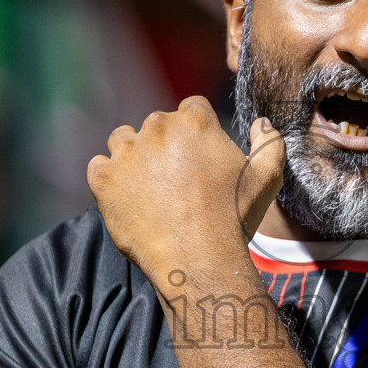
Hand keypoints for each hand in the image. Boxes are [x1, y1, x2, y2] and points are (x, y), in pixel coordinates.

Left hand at [87, 97, 284, 281]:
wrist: (199, 258)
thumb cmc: (234, 218)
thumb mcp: (266, 179)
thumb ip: (269, 143)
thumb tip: (262, 122)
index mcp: (195, 121)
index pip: (191, 109)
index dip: (195, 133)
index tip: (197, 158)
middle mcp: (157, 127)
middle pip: (156, 124)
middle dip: (164, 145)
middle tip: (175, 180)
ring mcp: (127, 152)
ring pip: (123, 140)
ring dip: (132, 156)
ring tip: (148, 187)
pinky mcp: (104, 178)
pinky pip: (99, 166)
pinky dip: (109, 179)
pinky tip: (127, 198)